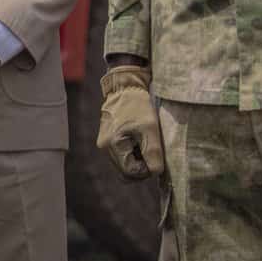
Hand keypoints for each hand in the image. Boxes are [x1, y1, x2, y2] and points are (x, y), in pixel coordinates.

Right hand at [97, 64, 164, 178]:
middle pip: (125, 172)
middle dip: (141, 168)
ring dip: (137, 162)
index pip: (130, 172)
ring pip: (122, 165)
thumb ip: (153, 151)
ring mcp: (104, 145)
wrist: (124, 88)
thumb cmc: (137, 106)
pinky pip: (120, 157)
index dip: (146, 170)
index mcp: (113, 144)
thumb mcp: (150, 128)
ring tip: (146, 146)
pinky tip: (139, 143)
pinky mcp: (107, 141)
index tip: (157, 160)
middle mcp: (104, 147)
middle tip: (154, 156)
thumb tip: (156, 172)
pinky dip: (131, 155)